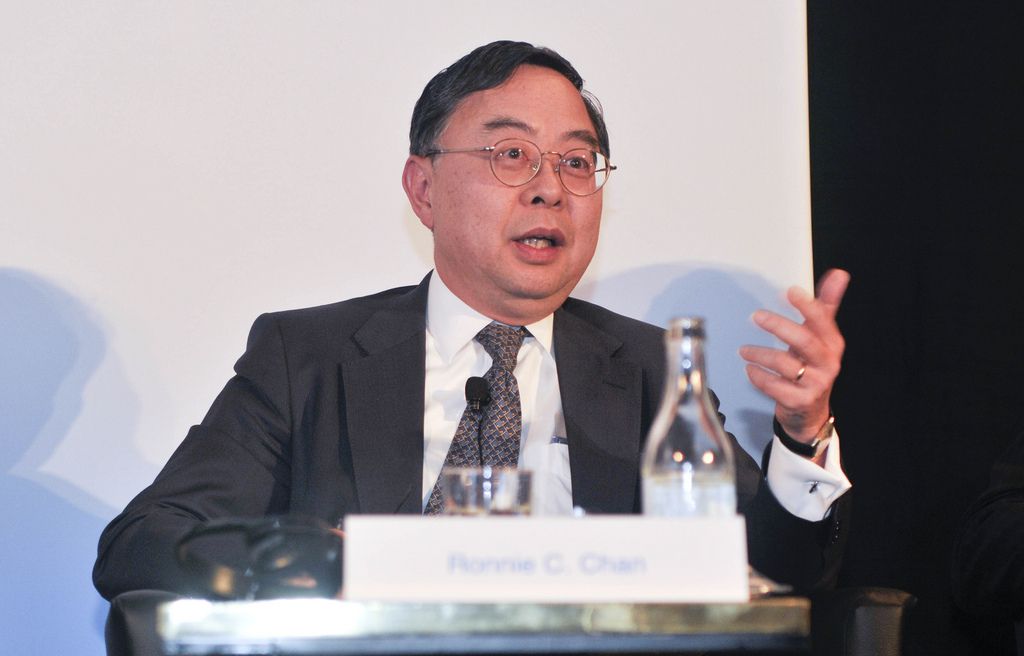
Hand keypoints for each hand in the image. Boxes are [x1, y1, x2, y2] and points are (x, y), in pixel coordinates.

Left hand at [740, 269, 849, 446]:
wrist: (810, 411)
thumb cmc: (812, 367)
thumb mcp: (820, 337)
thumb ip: (825, 306)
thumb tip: (838, 274)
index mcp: (832, 343)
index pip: (822, 321)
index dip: (807, 306)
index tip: (791, 292)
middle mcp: (827, 363)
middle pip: (804, 341)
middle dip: (779, 326)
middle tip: (757, 316)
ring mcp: (814, 384)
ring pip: (785, 364)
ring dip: (760, 354)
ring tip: (745, 350)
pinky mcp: (799, 401)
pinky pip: (775, 386)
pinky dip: (759, 377)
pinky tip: (750, 369)